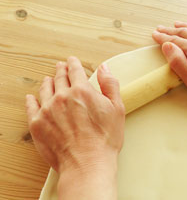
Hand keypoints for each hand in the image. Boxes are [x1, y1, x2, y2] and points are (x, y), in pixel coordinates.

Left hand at [25, 57, 124, 173]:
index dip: (73, 63)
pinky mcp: (37, 124)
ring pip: (44, 89)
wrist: (87, 164)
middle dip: (60, 70)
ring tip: (49, 80)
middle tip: (60, 67)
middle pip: (59, 78)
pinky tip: (32, 97)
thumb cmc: (105, 139)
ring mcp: (47, 110)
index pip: (75, 70)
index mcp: (82, 90)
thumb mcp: (117, 109)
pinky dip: (31, 99)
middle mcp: (62, 97)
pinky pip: (30, 106)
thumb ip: (110, 85)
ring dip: (47, 82)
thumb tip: (104, 68)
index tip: (71, 61)